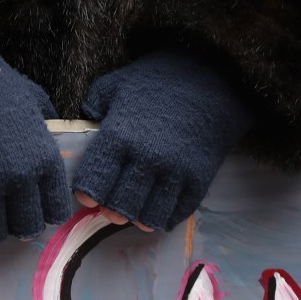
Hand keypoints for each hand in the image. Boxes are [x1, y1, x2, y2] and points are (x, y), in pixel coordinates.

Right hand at [0, 33, 70, 242]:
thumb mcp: (30, 98)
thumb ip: (43, 122)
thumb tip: (50, 126)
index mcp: (44, 159)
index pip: (55, 210)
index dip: (44, 212)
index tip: (32, 207)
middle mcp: (21, 179)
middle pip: (26, 227)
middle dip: (16, 224)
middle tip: (3, 215)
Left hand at [74, 50, 253, 231]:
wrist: (213, 80)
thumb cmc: (160, 82)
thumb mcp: (119, 83)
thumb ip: (96, 101)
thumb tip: (87, 118)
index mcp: (119, 137)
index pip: (94, 182)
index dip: (87, 193)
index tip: (89, 195)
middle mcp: (145, 159)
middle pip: (119, 205)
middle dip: (111, 210)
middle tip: (111, 207)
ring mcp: (174, 172)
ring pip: (148, 216)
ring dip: (138, 218)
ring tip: (135, 211)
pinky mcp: (198, 180)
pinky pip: (177, 213)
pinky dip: (165, 218)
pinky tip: (158, 211)